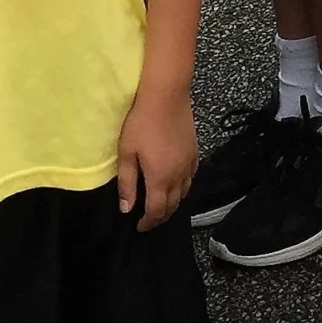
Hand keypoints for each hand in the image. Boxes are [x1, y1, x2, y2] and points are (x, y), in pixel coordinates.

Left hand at [117, 90, 196, 229]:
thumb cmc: (141, 123)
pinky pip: (191, 178)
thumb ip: (127, 184)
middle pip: (172, 205)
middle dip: (160, 216)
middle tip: (148, 220)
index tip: (139, 227)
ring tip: (161, 205)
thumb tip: (127, 209)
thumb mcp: (127, 153)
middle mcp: (178, 176)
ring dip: (173, 204)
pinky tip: (176, 184)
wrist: (166, 96)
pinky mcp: (194, 152)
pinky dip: (183, 187)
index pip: (156, 210)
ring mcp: (188, 164)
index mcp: (160, 179)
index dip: (147, 222)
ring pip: (184, 193)